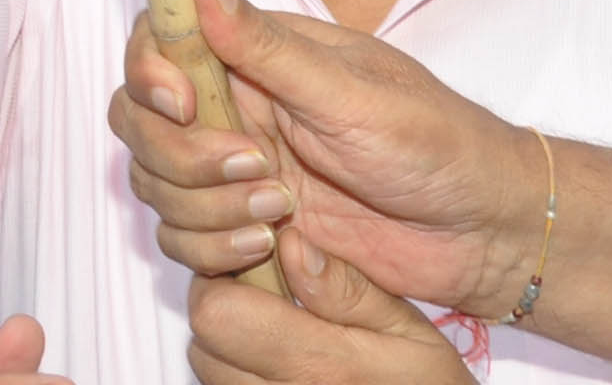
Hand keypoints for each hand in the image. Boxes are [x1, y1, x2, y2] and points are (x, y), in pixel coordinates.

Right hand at [108, 0, 548, 317]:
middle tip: (258, 169)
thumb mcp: (350, 91)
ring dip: (204, 207)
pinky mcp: (242, 226)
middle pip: (138, 120)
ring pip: (154, 184)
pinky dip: (213, 248)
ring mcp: (235, 170)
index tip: (182, 103)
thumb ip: (264, 43)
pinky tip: (273, 246)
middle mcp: (235, 106)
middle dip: (180, 154)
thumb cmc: (433, 143)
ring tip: (280, 213)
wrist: (479, 232)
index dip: (150, 70)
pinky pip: (182, 237)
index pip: (160, 40)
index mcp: (256, 55)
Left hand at [190, 244, 475, 384]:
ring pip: (210, 369)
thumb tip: (289, 241)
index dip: (224, 276)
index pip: (217, 312)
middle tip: (269, 295)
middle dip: (225, 307)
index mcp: (316, 365)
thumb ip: (346, 289)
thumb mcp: (406, 330)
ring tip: (278, 330)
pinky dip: (241, 371)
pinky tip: (280, 360)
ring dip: (230, 343)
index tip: (256, 259)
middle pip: (204, 341)